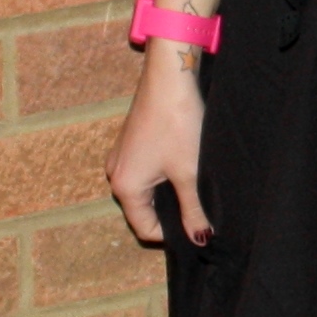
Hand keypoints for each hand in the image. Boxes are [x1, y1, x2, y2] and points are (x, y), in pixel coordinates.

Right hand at [105, 58, 209, 246]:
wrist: (169, 78)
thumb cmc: (177, 124)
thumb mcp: (189, 173)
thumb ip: (193, 209)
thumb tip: (201, 238)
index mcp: (125, 187)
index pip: (145, 229)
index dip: (172, 234)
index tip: (198, 227)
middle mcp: (116, 174)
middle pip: (143, 211)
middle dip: (170, 214)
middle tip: (199, 209)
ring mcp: (120, 157)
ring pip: (145, 191)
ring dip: (167, 194)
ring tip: (193, 186)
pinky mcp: (130, 143)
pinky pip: (144, 173)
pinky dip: (162, 177)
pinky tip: (183, 166)